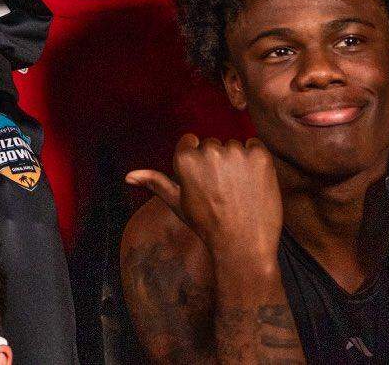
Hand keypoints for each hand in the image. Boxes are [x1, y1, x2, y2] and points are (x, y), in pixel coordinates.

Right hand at [125, 135, 283, 270]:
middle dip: (218, 162)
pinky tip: (253, 184)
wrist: (243, 246)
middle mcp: (209, 150)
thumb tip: (128, 176)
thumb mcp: (178, 203)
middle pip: (213, 144)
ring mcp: (236, 152)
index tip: (205, 183)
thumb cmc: (207, 226)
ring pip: (234, 146)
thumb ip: (155, 182)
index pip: (192, 142)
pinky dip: (256, 161)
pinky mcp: (260, 156)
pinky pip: (255, 146)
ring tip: (239, 191)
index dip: (198, 163)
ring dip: (237, 162)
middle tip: (223, 191)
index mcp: (185, 159)